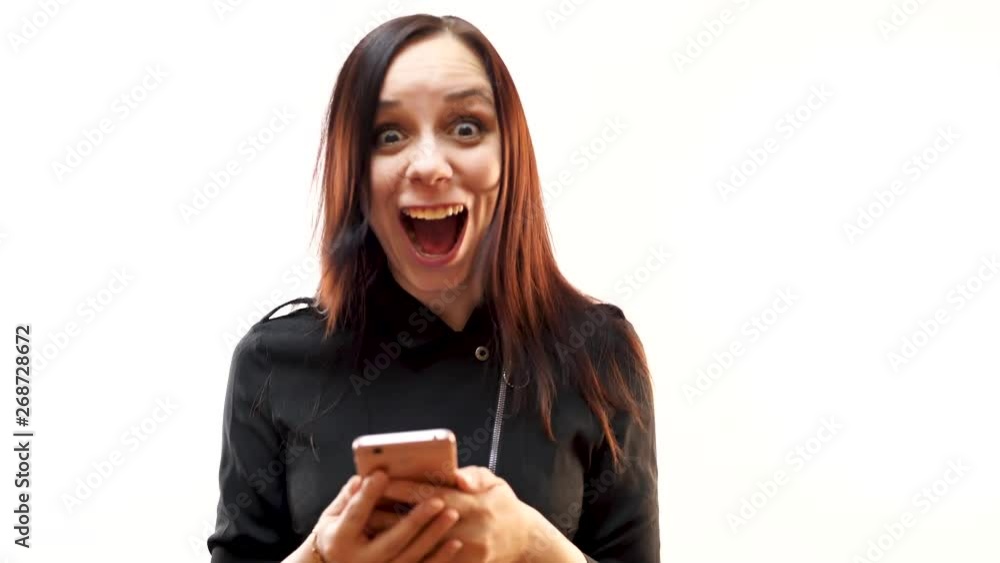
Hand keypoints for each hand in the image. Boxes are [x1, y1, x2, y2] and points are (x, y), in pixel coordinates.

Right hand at [300, 471, 463, 562]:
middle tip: (438, 500)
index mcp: (340, 541)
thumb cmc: (336, 536)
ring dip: (433, 536)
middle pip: (392, 540)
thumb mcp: (331, 517)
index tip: (381, 473)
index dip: (367, 495)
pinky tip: (455, 543)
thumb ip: (348, 497)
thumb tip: (363, 476)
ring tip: (452, 515)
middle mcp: (361, 561)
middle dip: (416, 520)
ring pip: (410, 557)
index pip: (356, 515)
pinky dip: (440, 558)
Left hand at [366, 466, 539, 562]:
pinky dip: (410, 555)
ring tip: (367, 530)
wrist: (525, 540)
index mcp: (472, 502)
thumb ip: (472, 476)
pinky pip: (432, 562)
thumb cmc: (503, 504)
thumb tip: (455, 476)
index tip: (379, 481)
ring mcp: (465, 551)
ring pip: (420, 546)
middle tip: (361, 509)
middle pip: (419, 522)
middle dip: (388, 515)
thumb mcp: (493, 481)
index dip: (402, 488)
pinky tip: (390, 549)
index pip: (429, 493)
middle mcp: (468, 528)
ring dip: (392, 538)